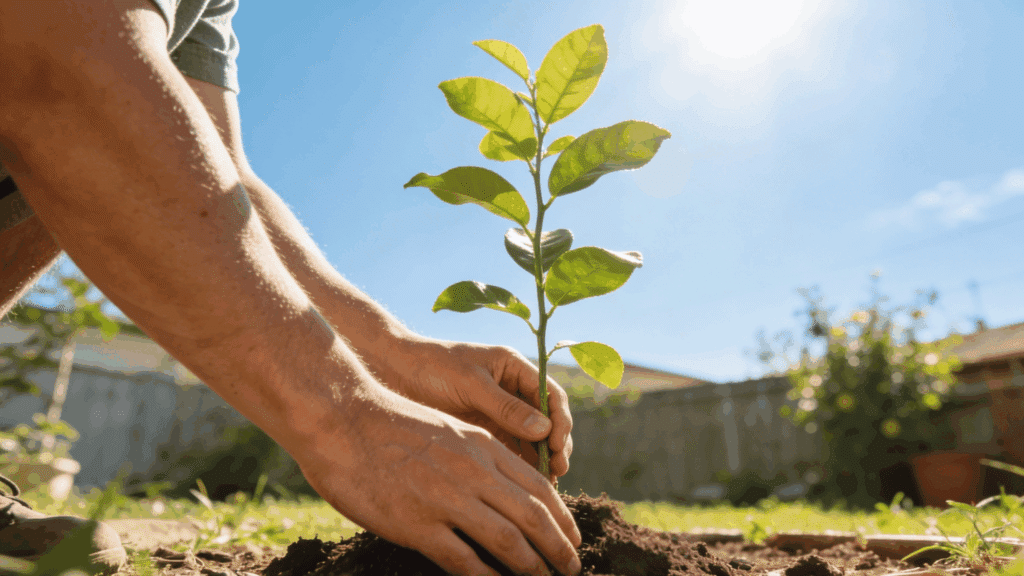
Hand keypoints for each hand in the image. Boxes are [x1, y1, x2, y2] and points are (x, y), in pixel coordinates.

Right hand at [298, 384, 582, 575]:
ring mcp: (447, 499)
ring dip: (532, 567)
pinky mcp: (418, 525)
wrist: (343, 419)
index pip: (539, 487)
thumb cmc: (390, 424)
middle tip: (573, 568)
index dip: (563, 518)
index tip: (573, 538)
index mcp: (482, 447)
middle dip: (559, 548)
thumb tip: (504, 487)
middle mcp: (473, 472)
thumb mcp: (449, 429)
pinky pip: (464, 561)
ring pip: (509, 541)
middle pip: (534, 517)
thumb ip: (478, 457)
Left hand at [376, 338, 573, 479]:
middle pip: (547, 421)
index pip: (551, 394)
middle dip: (555, 446)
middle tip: (556, 471)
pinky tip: (522, 486)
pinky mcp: (485, 433)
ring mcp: (500, 414)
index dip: (560, 420)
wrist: (392, 373)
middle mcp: (512, 391)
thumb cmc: (430, 366)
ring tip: (544, 485)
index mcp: (514, 368)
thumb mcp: (469, 383)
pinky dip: (520, 468)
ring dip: (541, 461)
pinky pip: (511, 452)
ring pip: (533, 441)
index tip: (556, 444)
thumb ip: (504, 406)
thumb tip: (544, 429)